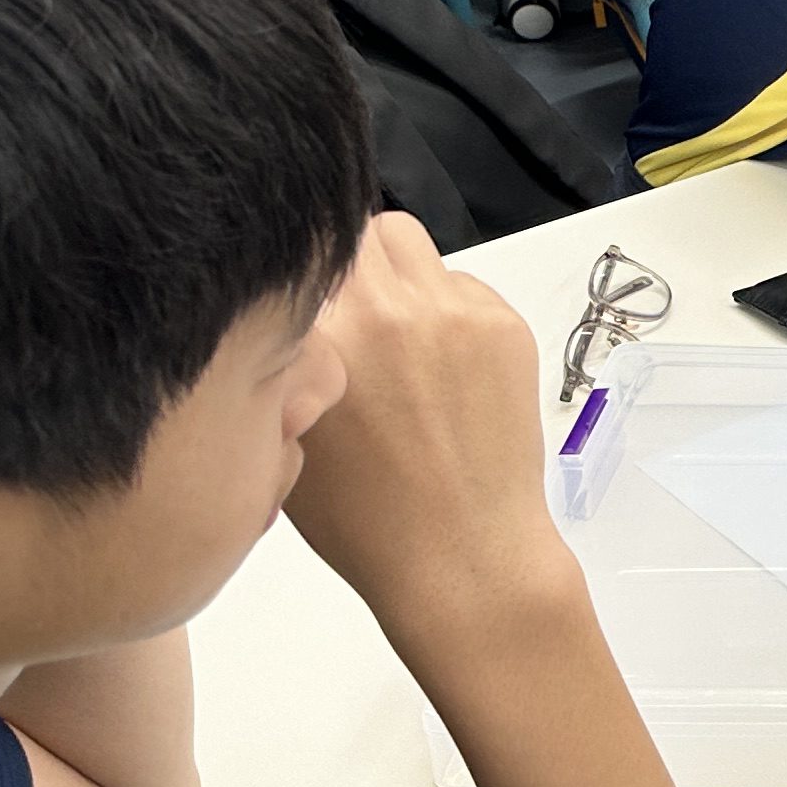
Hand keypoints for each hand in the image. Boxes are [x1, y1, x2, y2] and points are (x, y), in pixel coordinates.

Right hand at [280, 213, 578, 643]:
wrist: (460, 555)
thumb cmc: (366, 518)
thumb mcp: (282, 432)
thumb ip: (284, 358)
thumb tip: (287, 314)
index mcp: (320, 331)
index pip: (300, 249)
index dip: (300, 271)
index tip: (302, 290)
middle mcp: (388, 307)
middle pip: (357, 231)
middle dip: (349, 264)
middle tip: (351, 313)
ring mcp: (453, 311)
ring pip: (412, 246)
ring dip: (397, 275)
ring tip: (396, 339)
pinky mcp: (504, 325)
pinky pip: (463, 285)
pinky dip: (447, 310)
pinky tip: (441, 370)